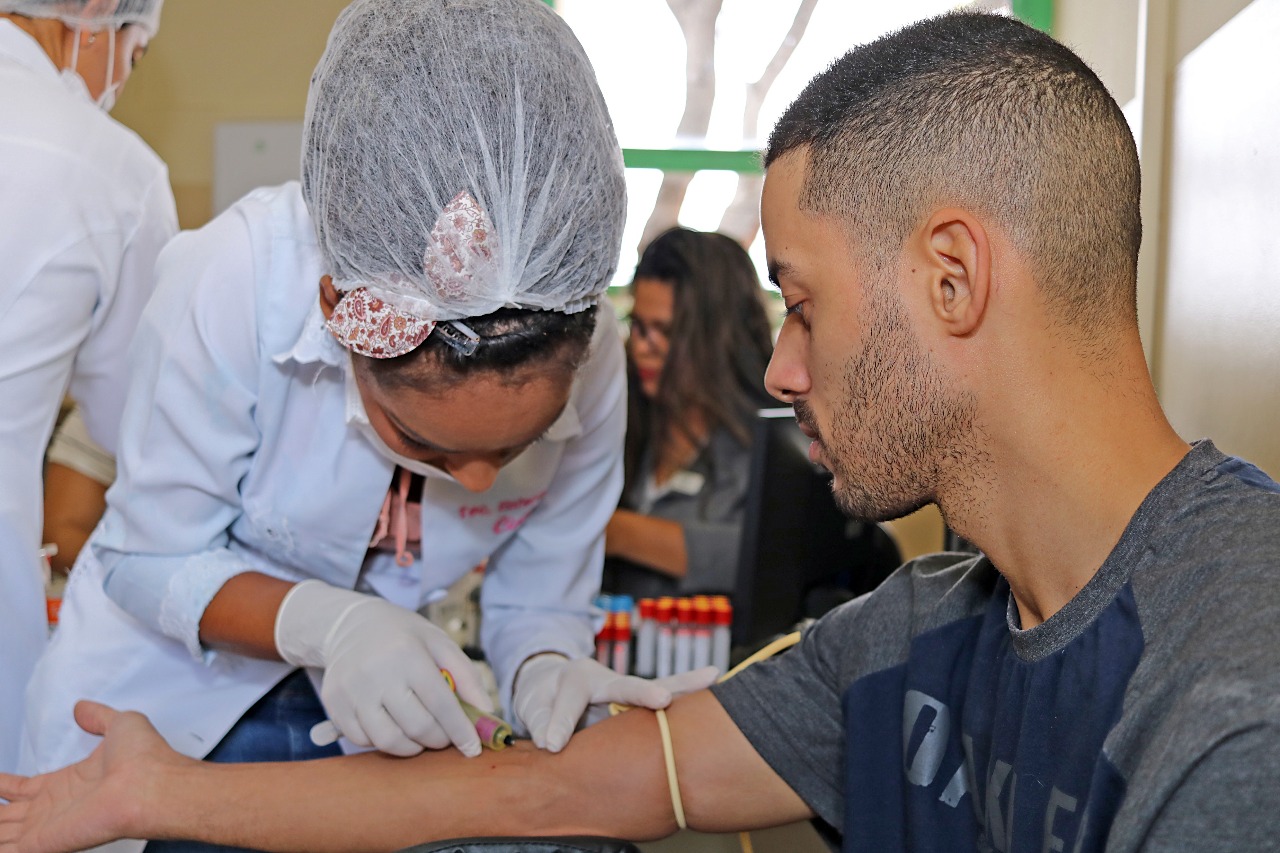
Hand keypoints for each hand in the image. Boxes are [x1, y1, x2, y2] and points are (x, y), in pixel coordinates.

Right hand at [0, 701, 192, 852]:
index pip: (23, 789)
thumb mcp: (119, 725)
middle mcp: (54, 808)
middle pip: (8, 815)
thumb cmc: (143, 758)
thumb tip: (82, 708)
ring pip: (3, 834)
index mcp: (67, 784)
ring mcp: (47, 828)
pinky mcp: (44, 843)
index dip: (3, 786)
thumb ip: (98, 717)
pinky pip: (9, 852)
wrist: (151, 784)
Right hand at [274, 580, 491, 756]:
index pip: (441, 704)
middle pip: (417, 727)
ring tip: (422, 734)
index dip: (461, 731)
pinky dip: (384, 742)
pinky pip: (362, 740)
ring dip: (413, 747)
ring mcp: (351, 691)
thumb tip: (487, 713)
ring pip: (388, 740)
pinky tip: (394, 726)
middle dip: (439, 740)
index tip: (473, 749)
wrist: (350, 625)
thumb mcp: (439, 643)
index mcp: (408, 654)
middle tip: (446, 736)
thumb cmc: (403, 636)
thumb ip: (466, 676)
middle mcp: (376, 673)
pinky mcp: (334, 705)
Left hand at [512, 655, 717, 752]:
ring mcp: (627, 693)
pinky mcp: (641, 707)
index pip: (571, 702)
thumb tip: (552, 746)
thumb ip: (542, 722)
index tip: (550, 745)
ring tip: (712, 676)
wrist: (555, 685)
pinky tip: (716, 692)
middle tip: (661, 700)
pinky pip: (666, 704)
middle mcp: (606, 680)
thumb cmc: (545, 697)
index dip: (560, 724)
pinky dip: (689, 701)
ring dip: (684, 686)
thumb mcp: (534, 707)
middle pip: (626, 684)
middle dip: (643, 693)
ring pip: (656, 688)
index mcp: (577, 679)